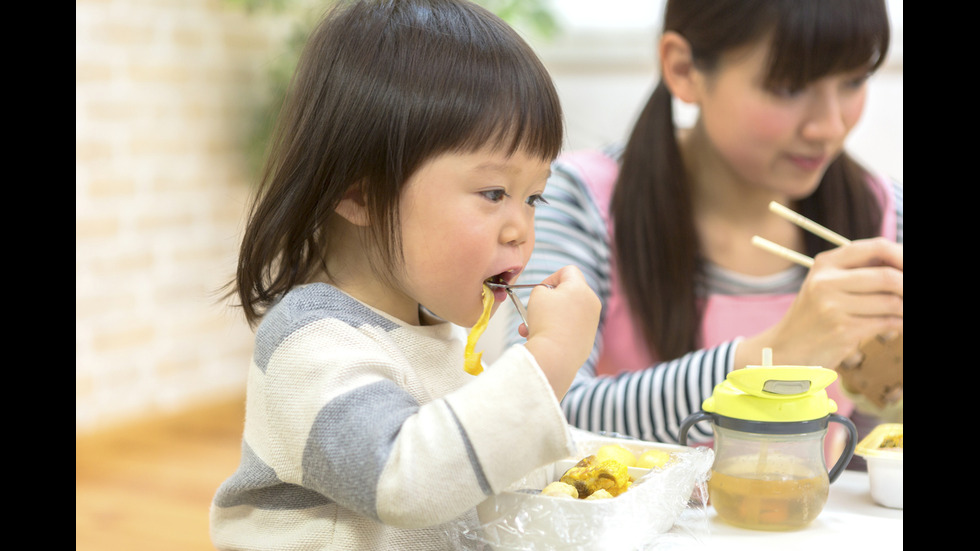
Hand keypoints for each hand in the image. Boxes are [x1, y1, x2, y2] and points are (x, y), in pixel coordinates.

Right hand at [521, 265, 600, 397]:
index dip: (551, 277)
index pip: (568, 271)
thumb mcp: (537, 295)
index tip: (540, 291)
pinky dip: (556, 330)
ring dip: (548, 318)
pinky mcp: (588, 339)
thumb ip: (543, 289)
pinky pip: (570, 328)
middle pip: (568, 293)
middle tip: (534, 310)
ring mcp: (592, 322)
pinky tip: (541, 338)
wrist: (556, 356)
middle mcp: (591, 303)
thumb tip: (549, 297)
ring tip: (529, 329)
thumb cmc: (546, 322)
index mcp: (581, 288)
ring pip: (566, 313)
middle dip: (548, 301)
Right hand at [740, 237, 902, 369]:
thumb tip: (903, 267)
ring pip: (892, 303)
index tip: (910, 269)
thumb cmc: (815, 315)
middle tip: (909, 296)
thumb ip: (860, 271)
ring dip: (906, 309)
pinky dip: (899, 324)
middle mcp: (826, 281)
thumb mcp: (827, 285)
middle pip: (888, 277)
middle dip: (909, 286)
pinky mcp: (842, 331)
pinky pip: (886, 323)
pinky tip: (895, 326)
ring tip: (902, 312)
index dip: (902, 256)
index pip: (876, 247)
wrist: (786, 348)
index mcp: (825, 263)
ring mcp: (832, 307)